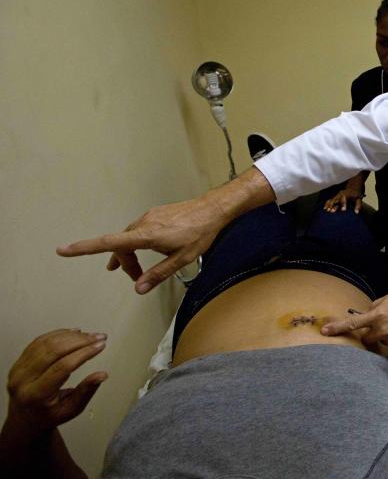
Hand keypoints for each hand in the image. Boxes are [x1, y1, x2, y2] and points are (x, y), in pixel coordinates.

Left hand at [4, 330, 107, 441]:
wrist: (25, 418)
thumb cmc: (48, 415)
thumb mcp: (71, 410)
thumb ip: (86, 392)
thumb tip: (102, 375)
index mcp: (35, 395)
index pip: (62, 367)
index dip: (84, 354)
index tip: (100, 346)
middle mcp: (22, 380)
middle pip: (53, 351)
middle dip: (80, 341)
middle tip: (99, 337)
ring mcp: (18, 369)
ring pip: (46, 343)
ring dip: (71, 336)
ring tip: (90, 336)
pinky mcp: (19, 361)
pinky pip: (39, 341)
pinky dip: (58, 334)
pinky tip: (74, 333)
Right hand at [57, 195, 226, 293]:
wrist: (214, 209)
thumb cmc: (200, 233)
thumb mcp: (182, 259)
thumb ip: (158, 274)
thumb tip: (138, 288)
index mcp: (146, 236)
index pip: (109, 243)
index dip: (84, 248)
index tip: (63, 250)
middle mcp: (143, 224)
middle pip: (121, 245)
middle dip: (125, 263)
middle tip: (137, 278)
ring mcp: (149, 216)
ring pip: (130, 238)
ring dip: (130, 253)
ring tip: (134, 268)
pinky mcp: (156, 213)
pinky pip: (140, 230)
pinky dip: (138, 243)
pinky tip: (152, 249)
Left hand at [322, 292, 387, 349]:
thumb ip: (375, 307)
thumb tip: (367, 314)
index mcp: (377, 315)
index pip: (353, 323)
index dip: (337, 328)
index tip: (325, 332)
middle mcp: (382, 329)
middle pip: (366, 339)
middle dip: (370, 334)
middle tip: (381, 326)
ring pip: (382, 340)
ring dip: (387, 335)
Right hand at [323, 188, 363, 213]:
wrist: (352, 188)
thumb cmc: (356, 195)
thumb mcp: (358, 199)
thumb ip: (358, 205)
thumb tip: (356, 212)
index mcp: (347, 194)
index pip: (344, 199)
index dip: (343, 204)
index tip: (343, 210)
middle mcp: (340, 194)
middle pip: (336, 200)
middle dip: (333, 205)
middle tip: (332, 211)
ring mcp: (336, 196)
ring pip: (332, 200)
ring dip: (329, 205)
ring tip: (327, 210)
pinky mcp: (334, 197)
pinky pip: (329, 200)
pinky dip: (327, 204)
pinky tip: (324, 209)